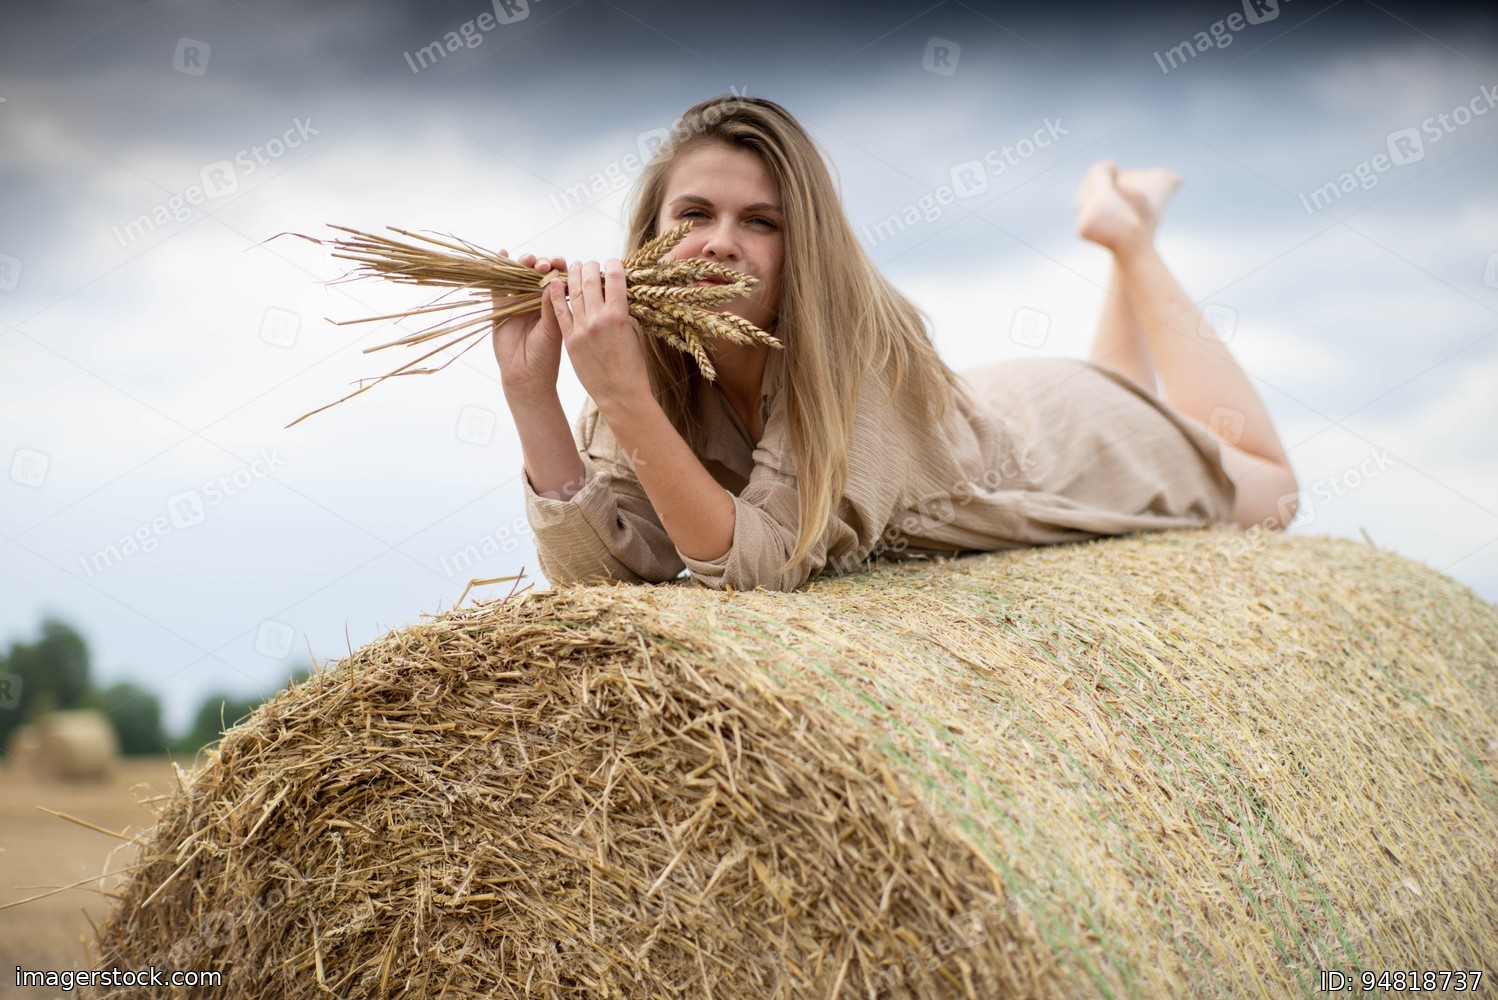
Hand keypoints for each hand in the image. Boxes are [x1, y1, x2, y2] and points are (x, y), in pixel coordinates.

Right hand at [492, 251, 566, 405]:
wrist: (526, 376)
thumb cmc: (545, 356)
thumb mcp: (552, 330)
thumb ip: (551, 307)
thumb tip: (554, 282)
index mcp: (554, 304)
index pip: (557, 279)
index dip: (559, 268)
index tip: (561, 263)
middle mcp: (536, 300)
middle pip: (537, 273)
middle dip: (542, 264)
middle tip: (545, 264)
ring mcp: (518, 302)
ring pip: (519, 276)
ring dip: (524, 264)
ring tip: (528, 260)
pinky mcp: (500, 307)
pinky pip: (498, 285)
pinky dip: (499, 269)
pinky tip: (502, 252)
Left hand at [551, 258, 650, 410]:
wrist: (620, 394)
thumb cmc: (633, 366)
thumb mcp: (634, 333)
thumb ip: (623, 312)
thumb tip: (616, 295)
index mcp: (620, 315)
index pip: (615, 278)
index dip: (614, 265)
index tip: (613, 262)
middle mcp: (599, 318)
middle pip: (591, 280)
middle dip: (590, 267)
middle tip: (590, 263)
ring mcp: (582, 328)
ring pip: (573, 291)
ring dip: (573, 275)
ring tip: (574, 267)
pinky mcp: (569, 339)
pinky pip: (559, 311)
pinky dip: (555, 295)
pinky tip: (554, 284)